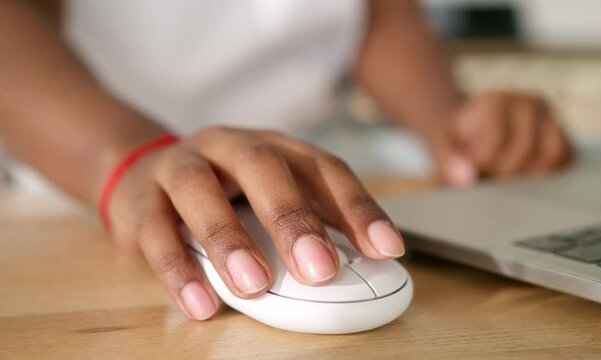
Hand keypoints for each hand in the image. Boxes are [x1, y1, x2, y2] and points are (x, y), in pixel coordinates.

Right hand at [107, 127, 404, 319]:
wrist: (142, 174)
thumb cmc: (224, 192)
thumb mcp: (269, 197)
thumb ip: (310, 223)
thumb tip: (361, 263)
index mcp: (273, 147)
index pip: (322, 168)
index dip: (356, 206)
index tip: (387, 249)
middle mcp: (228, 147)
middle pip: (263, 167)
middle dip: (293, 218)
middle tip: (320, 269)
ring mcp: (179, 166)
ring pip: (199, 191)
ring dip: (228, 239)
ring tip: (254, 285)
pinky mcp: (139, 198)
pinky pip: (154, 230)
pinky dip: (177, 268)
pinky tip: (200, 303)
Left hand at [428, 91, 571, 185]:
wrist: (472, 131)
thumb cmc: (458, 141)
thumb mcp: (443, 147)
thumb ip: (448, 160)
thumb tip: (465, 177)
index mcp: (496, 100)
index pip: (497, 138)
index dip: (483, 163)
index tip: (472, 170)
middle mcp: (528, 101)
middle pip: (525, 149)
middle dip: (503, 171)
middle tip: (489, 174)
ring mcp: (551, 116)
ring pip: (552, 154)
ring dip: (528, 174)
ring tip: (505, 172)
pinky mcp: (565, 134)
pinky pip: (566, 159)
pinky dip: (547, 173)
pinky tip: (524, 174)